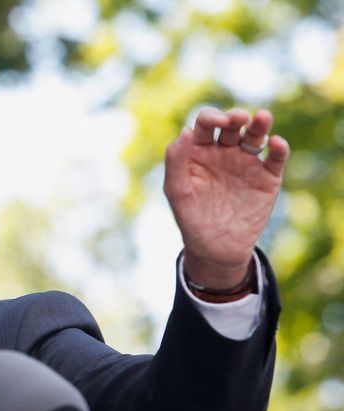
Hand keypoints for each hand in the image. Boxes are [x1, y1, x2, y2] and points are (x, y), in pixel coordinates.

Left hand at [164, 108, 289, 288]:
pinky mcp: (267, 177)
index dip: (211, 117)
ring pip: (255, 136)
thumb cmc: (191, 218)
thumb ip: (175, 161)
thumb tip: (183, 130)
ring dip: (260, 124)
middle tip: (238, 118)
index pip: (205, 124)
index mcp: (199, 151)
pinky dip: (279, 148)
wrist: (216, 248)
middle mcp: (224, 152)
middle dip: (235, 117)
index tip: (217, 122)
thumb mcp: (177, 191)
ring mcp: (246, 163)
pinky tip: (276, 144)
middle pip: (232, 125)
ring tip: (261, 118)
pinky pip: (276, 158)